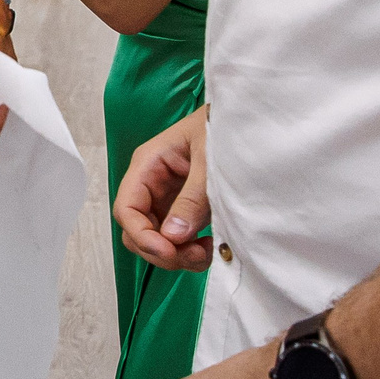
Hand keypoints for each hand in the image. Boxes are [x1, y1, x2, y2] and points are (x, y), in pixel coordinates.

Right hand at [116, 105, 212, 270]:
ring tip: (207, 251)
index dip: (142, 235)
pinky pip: (177, 237)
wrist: (252, 123)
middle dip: (161, 249)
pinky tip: (210, 245)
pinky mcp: (185, 208)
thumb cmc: (226, 127)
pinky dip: (189, 249)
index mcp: (149, 164)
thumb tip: (173, 236)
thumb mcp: (210, 161)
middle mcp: (153, 183)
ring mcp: (168, 197)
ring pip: (157, 238)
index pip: (127, 208)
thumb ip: (192, 199)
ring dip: (177, 254)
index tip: (168, 250)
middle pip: (138, 229)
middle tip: (194, 255)